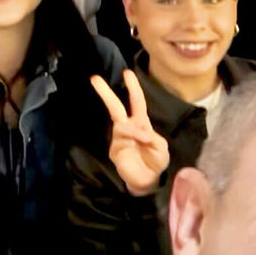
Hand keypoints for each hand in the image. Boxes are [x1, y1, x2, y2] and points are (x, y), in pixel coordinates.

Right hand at [91, 70, 169, 196]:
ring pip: (121, 124)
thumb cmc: (156, 161)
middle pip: (115, 107)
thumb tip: (137, 131)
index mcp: (141, 124)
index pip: (136, 102)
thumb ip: (151, 137)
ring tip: (144, 139)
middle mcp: (128, 128)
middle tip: (95, 78)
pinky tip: (138, 145)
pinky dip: (132, 139)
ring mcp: (119, 138)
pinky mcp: (115, 150)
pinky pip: (122, 139)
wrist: (149, 181)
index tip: (127, 73)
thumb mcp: (160, 147)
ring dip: (133, 129)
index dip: (133, 88)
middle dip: (106, 93)